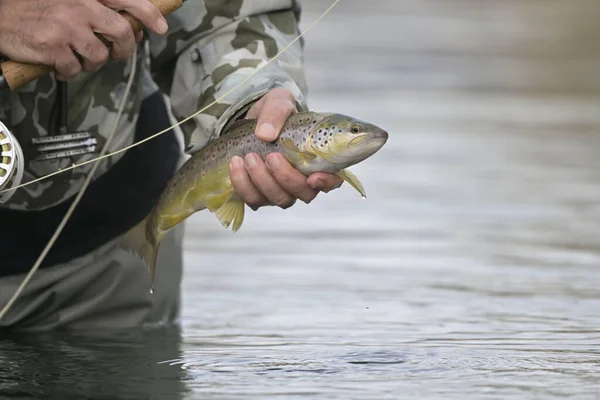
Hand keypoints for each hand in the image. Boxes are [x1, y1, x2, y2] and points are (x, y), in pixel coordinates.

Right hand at [0, 0, 167, 79]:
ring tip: (78, 57)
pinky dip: (69, 72)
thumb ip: (97, 10)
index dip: (149, 14)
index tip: (161, 27)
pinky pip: (75, 69)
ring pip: (100, 56)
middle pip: (122, 32)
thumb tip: (130, 29)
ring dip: (92, 63)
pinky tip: (59, 66)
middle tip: (117, 54)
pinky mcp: (54, 47)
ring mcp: (67, 27)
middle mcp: (79, 5)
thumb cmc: (34, 6)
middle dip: (124, 49)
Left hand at [229, 88, 342, 210]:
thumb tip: (265, 134)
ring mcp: (282, 190)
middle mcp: (303, 180)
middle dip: (285, 177)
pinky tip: (236, 163)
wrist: (249, 123)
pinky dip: (243, 183)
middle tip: (271, 156)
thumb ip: (277, 112)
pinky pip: (254, 199)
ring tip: (249, 157)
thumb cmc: (274, 114)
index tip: (312, 177)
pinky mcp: (260, 194)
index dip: (326, 183)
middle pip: (303, 193)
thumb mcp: (278, 101)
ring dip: (262, 180)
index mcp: (318, 160)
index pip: (332, 180)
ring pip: (279, 199)